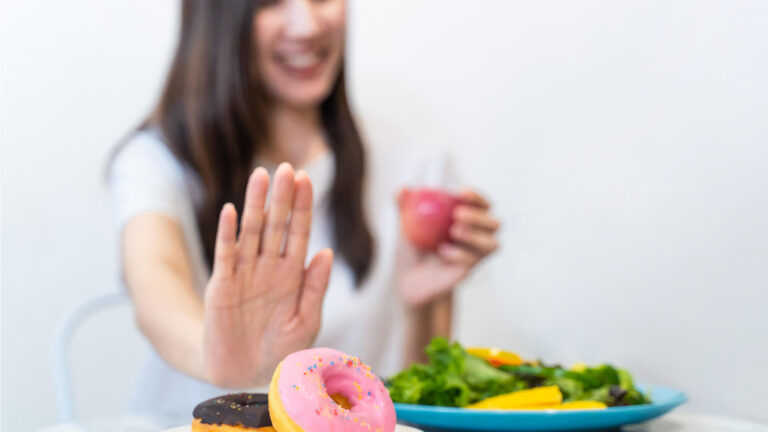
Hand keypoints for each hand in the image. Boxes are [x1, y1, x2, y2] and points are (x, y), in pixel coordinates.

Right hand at [202, 163, 332, 387]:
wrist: (244, 374)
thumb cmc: (280, 349)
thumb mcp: (306, 321)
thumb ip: (316, 288)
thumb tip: (327, 252)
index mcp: (292, 274)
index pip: (299, 232)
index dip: (303, 206)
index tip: (307, 179)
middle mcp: (269, 267)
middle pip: (276, 225)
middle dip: (282, 197)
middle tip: (286, 167)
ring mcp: (245, 274)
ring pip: (251, 232)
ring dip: (255, 204)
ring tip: (260, 176)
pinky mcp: (222, 286)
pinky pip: (225, 255)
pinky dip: (227, 234)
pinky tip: (230, 211)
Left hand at [397, 189, 498, 307]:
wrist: (409, 279)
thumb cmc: (412, 247)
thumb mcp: (405, 225)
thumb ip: (405, 206)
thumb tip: (403, 189)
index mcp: (467, 220)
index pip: (482, 205)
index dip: (477, 197)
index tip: (462, 192)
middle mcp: (477, 237)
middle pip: (495, 224)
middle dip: (479, 217)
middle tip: (458, 214)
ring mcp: (475, 256)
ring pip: (492, 244)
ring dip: (476, 236)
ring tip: (454, 231)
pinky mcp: (468, 271)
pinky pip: (472, 261)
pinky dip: (459, 254)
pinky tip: (442, 251)